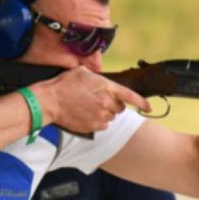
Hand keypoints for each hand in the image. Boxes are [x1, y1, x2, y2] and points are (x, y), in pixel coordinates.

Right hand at [34, 65, 150, 134]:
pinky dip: (98, 121)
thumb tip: (105, 83)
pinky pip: (103, 125)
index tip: (149, 107)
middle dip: (114, 104)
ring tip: (89, 106)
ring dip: (105, 113)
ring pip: (111, 117)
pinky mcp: (94, 127)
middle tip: (99, 99)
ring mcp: (101, 117)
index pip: (131, 97)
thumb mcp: (83, 72)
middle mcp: (107, 104)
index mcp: (107, 88)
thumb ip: (99, 78)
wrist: (50, 101)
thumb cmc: (64, 84)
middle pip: (120, 108)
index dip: (142, 103)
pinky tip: (86, 114)